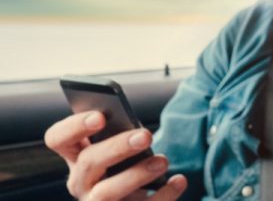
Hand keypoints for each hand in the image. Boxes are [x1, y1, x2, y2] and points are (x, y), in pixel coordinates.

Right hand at [44, 111, 187, 200]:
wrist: (136, 199)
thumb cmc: (129, 164)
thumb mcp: (123, 149)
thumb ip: (122, 136)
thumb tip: (138, 133)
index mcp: (76, 155)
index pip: (58, 139)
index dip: (74, 126)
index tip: (101, 116)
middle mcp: (80, 181)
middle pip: (88, 162)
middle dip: (117, 147)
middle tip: (146, 136)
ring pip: (106, 193)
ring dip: (136, 175)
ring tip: (163, 161)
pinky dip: (163, 195)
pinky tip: (179, 180)